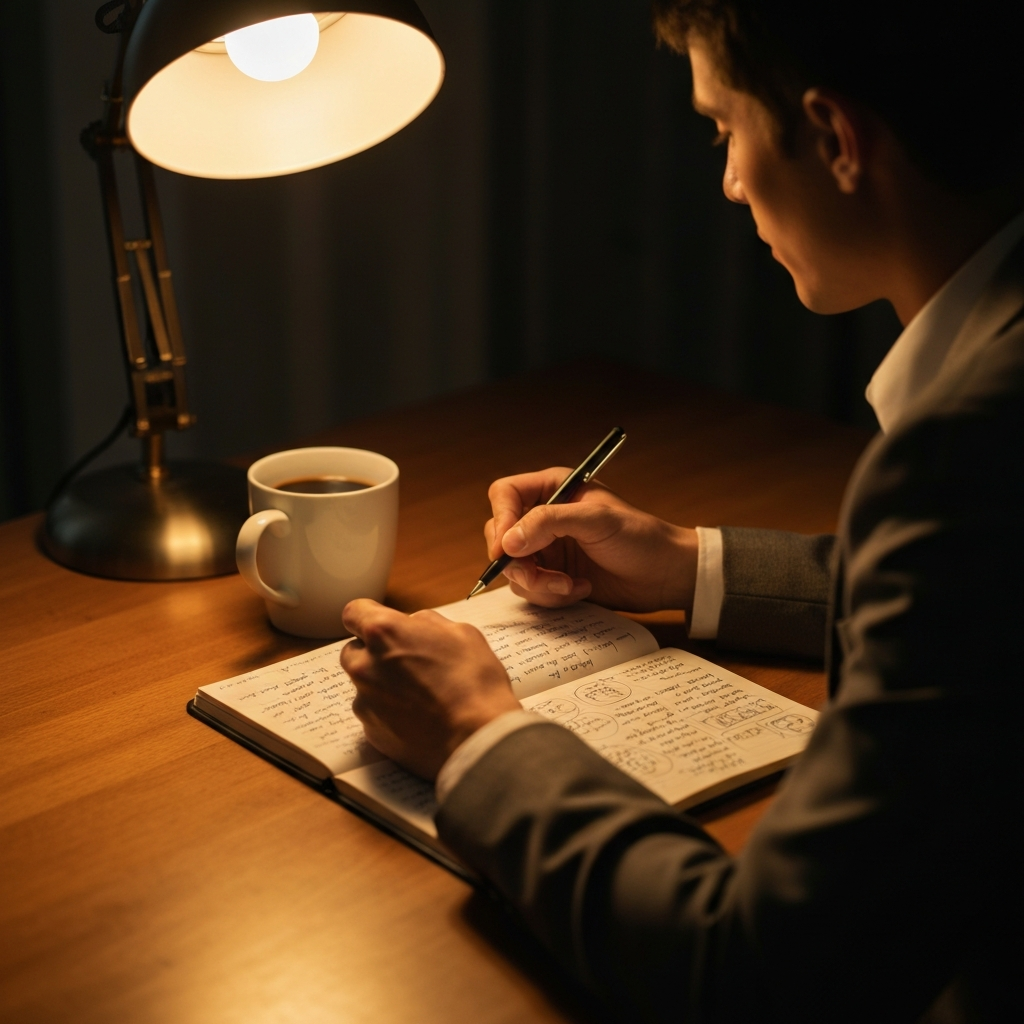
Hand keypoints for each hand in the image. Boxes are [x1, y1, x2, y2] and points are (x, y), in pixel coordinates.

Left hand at [341, 599, 519, 779]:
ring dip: (381, 683)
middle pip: (353, 651)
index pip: (354, 612)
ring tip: (419, 694)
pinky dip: (390, 712)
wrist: (476, 738)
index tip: (381, 624)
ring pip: (363, 684)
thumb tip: (415, 626)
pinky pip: (374, 714)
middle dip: (374, 652)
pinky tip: (419, 716)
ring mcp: (365, 702)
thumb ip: (427, 623)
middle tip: (407, 660)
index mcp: (384, 634)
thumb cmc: (474, 682)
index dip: (368, 616)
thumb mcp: (460, 633)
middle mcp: (365, 666)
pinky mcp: (372, 732)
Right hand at [485, 468, 698, 611]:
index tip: (505, 549)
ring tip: (571, 585)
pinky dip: (551, 596)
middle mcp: (543, 517)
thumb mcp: (596, 521)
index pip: (505, 495)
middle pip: (500, 536)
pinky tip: (580, 589)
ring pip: (513, 568)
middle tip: (538, 576)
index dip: (500, 520)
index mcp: (552, 488)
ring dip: (539, 584)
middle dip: (518, 562)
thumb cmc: (639, 537)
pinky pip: (531, 590)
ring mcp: (546, 548)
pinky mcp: (553, 576)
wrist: (665, 575)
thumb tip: (506, 542)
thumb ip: (549, 522)